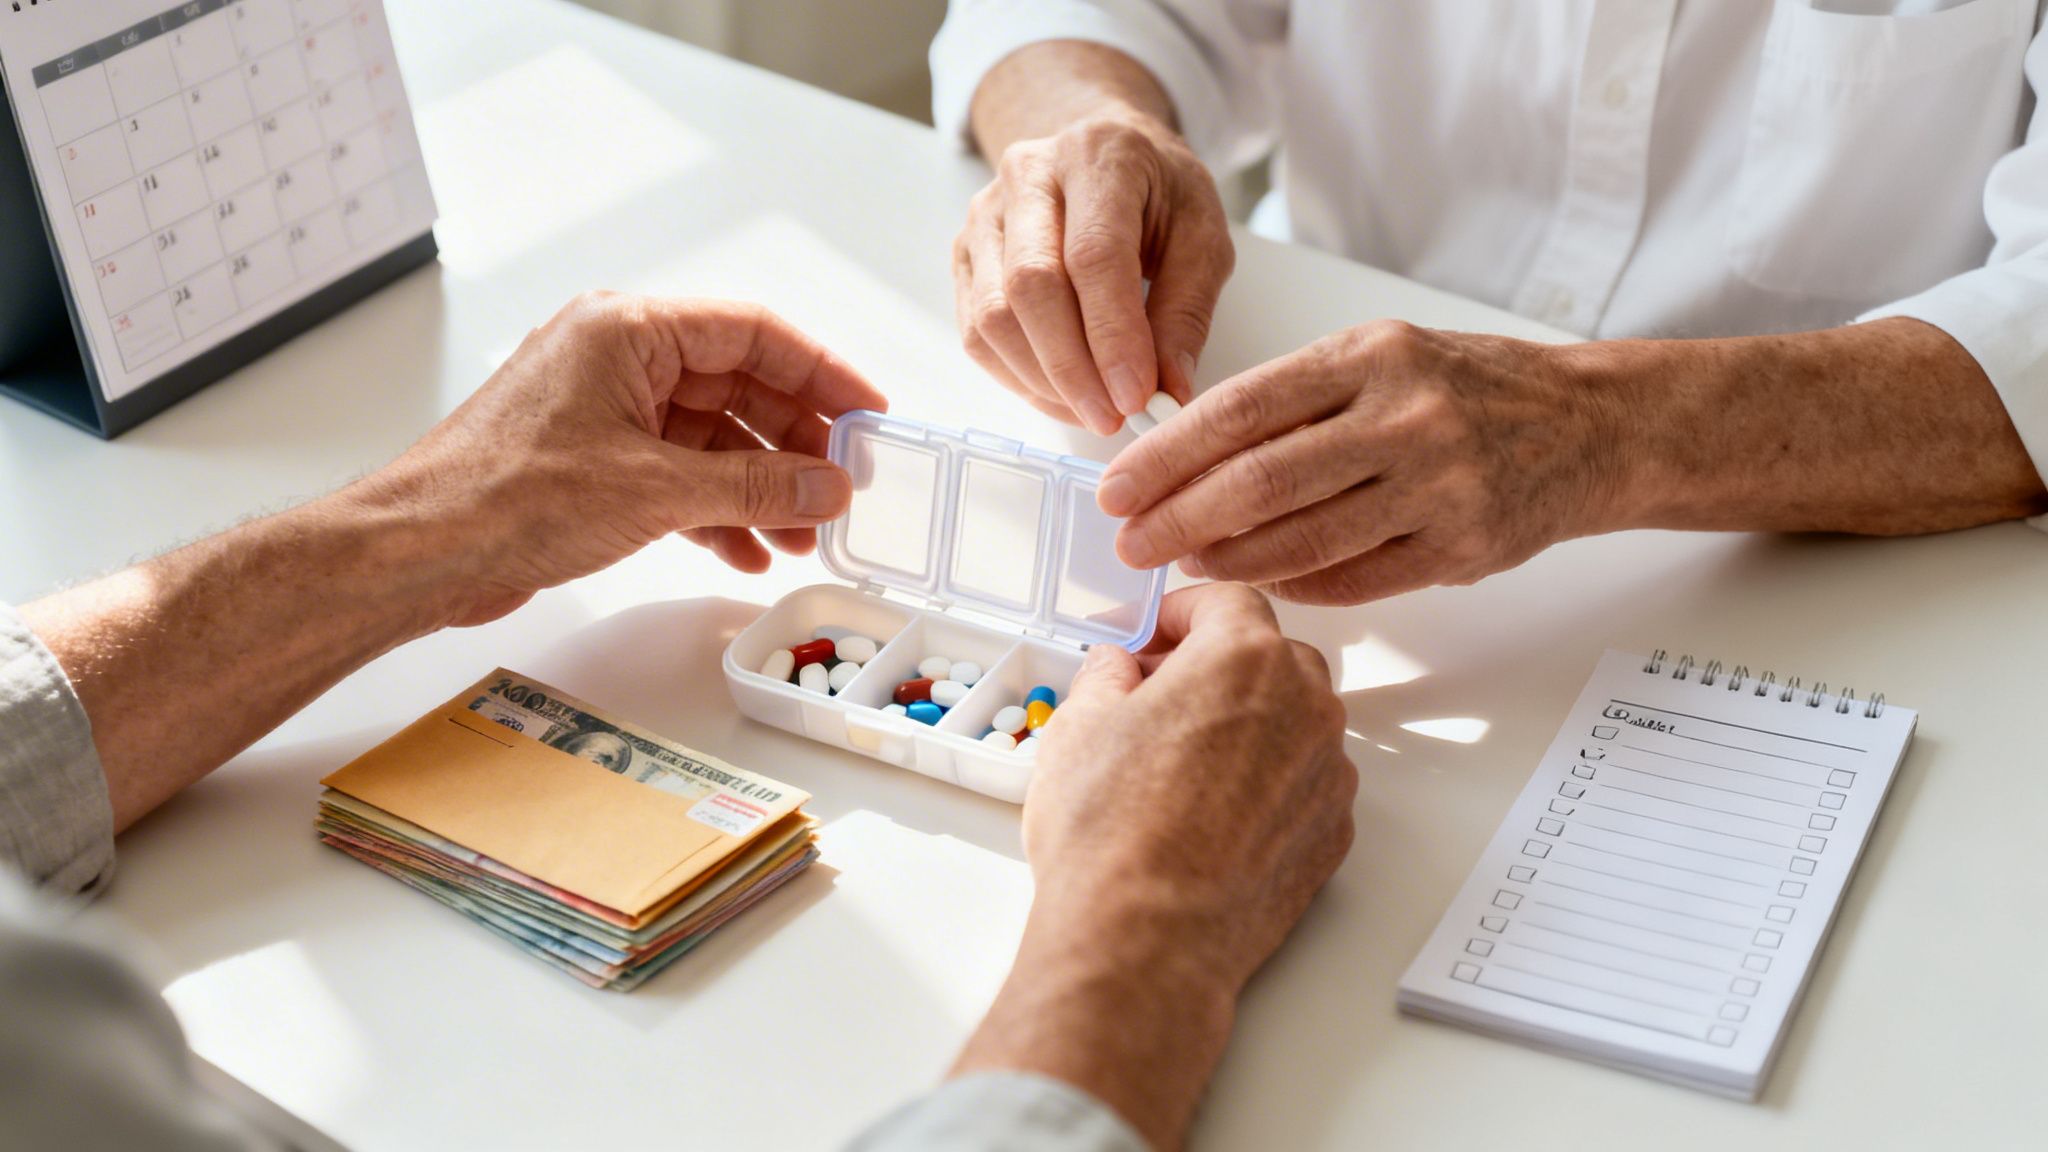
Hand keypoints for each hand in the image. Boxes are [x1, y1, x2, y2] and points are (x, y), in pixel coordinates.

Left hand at [349, 293, 886, 625]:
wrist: (419, 550)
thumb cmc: (506, 495)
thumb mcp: (654, 489)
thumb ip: (755, 485)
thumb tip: (828, 485)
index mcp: (630, 328)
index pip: (754, 332)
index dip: (822, 373)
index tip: (868, 415)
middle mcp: (620, 356)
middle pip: (739, 384)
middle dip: (795, 442)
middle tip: (843, 485)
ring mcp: (606, 409)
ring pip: (712, 436)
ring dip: (762, 485)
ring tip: (803, 533)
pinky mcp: (595, 460)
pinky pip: (679, 473)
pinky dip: (718, 510)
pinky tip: (749, 551)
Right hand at [952, 584, 1353, 1149]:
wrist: (1148, 938)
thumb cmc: (1112, 834)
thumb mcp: (1078, 725)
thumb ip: (1107, 675)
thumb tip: (1117, 670)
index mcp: (1244, 658)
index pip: (1226, 601)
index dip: (1181, 612)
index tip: (1155, 634)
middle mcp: (1305, 705)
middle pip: (1270, 657)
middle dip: (1218, 668)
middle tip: (1158, 699)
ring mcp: (1328, 773)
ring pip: (1293, 722)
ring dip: (1248, 726)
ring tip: (1181, 767)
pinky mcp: (1333, 833)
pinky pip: (1303, 784)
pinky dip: (1268, 785)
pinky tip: (1212, 817)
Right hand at [954, 109, 1232, 435]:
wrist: (1103, 152)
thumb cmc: (1158, 194)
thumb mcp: (1202, 237)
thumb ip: (1186, 311)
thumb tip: (1168, 391)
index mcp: (1099, 158)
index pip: (1094, 256)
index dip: (1113, 336)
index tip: (1137, 396)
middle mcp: (1028, 176)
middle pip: (1030, 287)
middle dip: (1072, 369)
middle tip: (1113, 418)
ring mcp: (985, 215)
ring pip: (993, 316)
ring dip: (1042, 382)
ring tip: (1094, 411)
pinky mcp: (965, 255)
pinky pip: (976, 332)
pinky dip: (1018, 378)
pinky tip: (1061, 395)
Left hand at [1097, 321, 1621, 604]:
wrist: (1592, 425)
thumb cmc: (1470, 389)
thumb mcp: (1382, 357)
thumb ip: (1296, 398)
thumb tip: (1188, 452)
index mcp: (1369, 358)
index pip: (1240, 409)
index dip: (1165, 454)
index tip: (1115, 485)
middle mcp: (1403, 417)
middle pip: (1260, 480)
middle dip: (1178, 517)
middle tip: (1130, 542)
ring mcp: (1436, 487)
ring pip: (1303, 539)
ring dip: (1227, 562)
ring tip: (1182, 566)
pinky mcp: (1462, 548)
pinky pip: (1355, 579)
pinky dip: (1296, 585)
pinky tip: (1259, 582)